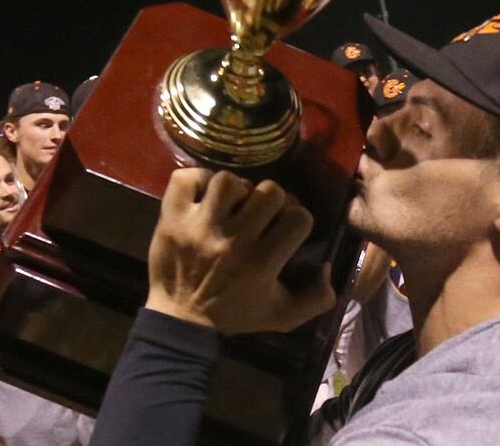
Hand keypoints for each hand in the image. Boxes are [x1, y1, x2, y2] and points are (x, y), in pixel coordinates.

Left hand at [146, 168, 335, 334]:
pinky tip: (206, 195)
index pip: (299, 217)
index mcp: (261, 264)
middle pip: (269, 191)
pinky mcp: (172, 217)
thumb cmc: (234, 315)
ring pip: (229, 180)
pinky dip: (198, 179)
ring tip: (233, 203)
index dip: (298, 219)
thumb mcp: (284, 316)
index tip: (286, 229)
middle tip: (262, 213)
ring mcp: (198, 226)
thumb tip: (327, 266)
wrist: (179, 322)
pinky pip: (187, 178)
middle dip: (272, 200)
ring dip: (237, 188)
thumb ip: (317, 298)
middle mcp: (232, 241)